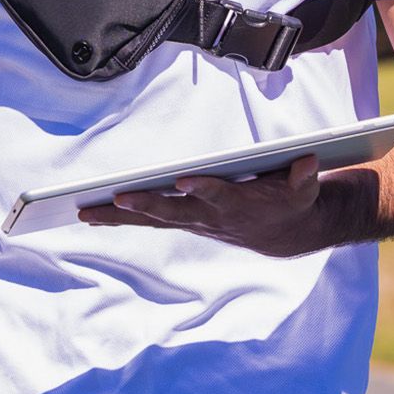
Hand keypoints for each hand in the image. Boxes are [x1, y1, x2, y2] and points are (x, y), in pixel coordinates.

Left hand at [79, 155, 320, 255]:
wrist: (285, 233)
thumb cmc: (291, 200)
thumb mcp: (305, 188)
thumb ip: (305, 175)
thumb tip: (308, 160)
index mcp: (239, 203)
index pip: (218, 194)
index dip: (202, 189)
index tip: (183, 181)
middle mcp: (209, 216)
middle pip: (173, 211)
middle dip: (145, 206)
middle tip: (116, 200)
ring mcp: (192, 220)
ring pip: (151, 218)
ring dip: (118, 217)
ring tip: (84, 213)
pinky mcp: (182, 219)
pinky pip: (147, 220)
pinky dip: (118, 218)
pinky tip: (92, 214)